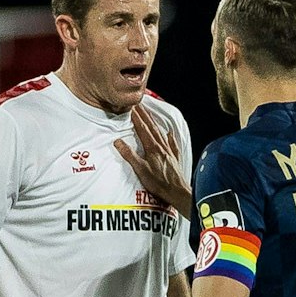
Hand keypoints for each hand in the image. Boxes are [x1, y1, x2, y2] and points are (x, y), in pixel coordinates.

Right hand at [113, 103, 190, 219]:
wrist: (177, 191)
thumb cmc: (158, 183)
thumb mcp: (140, 170)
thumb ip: (129, 155)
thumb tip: (118, 142)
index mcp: (152, 148)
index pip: (142, 129)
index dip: (136, 118)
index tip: (131, 107)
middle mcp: (162, 147)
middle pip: (152, 128)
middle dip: (145, 115)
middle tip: (139, 104)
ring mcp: (169, 152)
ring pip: (161, 133)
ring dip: (154, 122)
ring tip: (149, 114)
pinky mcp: (174, 158)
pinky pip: (172, 144)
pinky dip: (169, 137)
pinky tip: (169, 133)